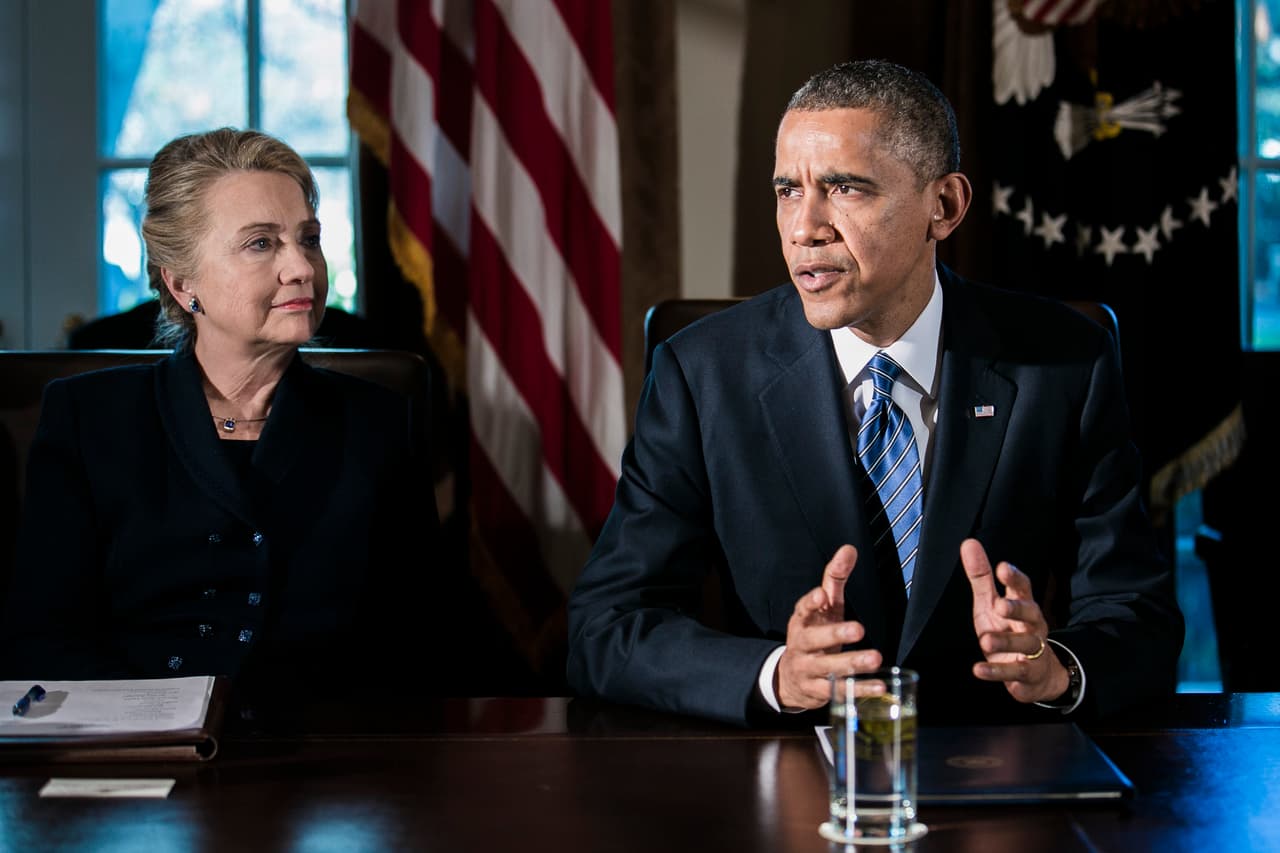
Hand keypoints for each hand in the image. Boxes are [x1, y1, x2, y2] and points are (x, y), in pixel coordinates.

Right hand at [775, 545, 882, 709]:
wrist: (790, 678)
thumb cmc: (813, 634)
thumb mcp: (824, 606)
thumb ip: (835, 578)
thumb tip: (849, 549)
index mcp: (801, 622)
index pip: (802, 609)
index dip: (810, 603)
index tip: (822, 595)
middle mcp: (801, 646)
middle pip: (813, 640)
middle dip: (834, 635)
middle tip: (858, 629)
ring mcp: (808, 670)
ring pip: (828, 668)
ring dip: (852, 664)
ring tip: (875, 658)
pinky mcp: (818, 692)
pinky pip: (839, 691)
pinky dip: (860, 690)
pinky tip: (879, 687)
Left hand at [961, 538, 1069, 703]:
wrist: (1037, 674)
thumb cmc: (1009, 630)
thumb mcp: (991, 604)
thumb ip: (981, 577)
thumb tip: (969, 544)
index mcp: (1023, 606)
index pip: (1023, 588)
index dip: (1014, 578)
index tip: (1002, 567)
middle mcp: (1031, 627)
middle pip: (1031, 614)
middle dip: (1017, 609)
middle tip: (1000, 606)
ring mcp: (1032, 651)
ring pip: (1025, 644)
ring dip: (1006, 642)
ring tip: (986, 640)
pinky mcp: (1027, 675)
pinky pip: (1015, 673)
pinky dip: (998, 672)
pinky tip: (980, 670)